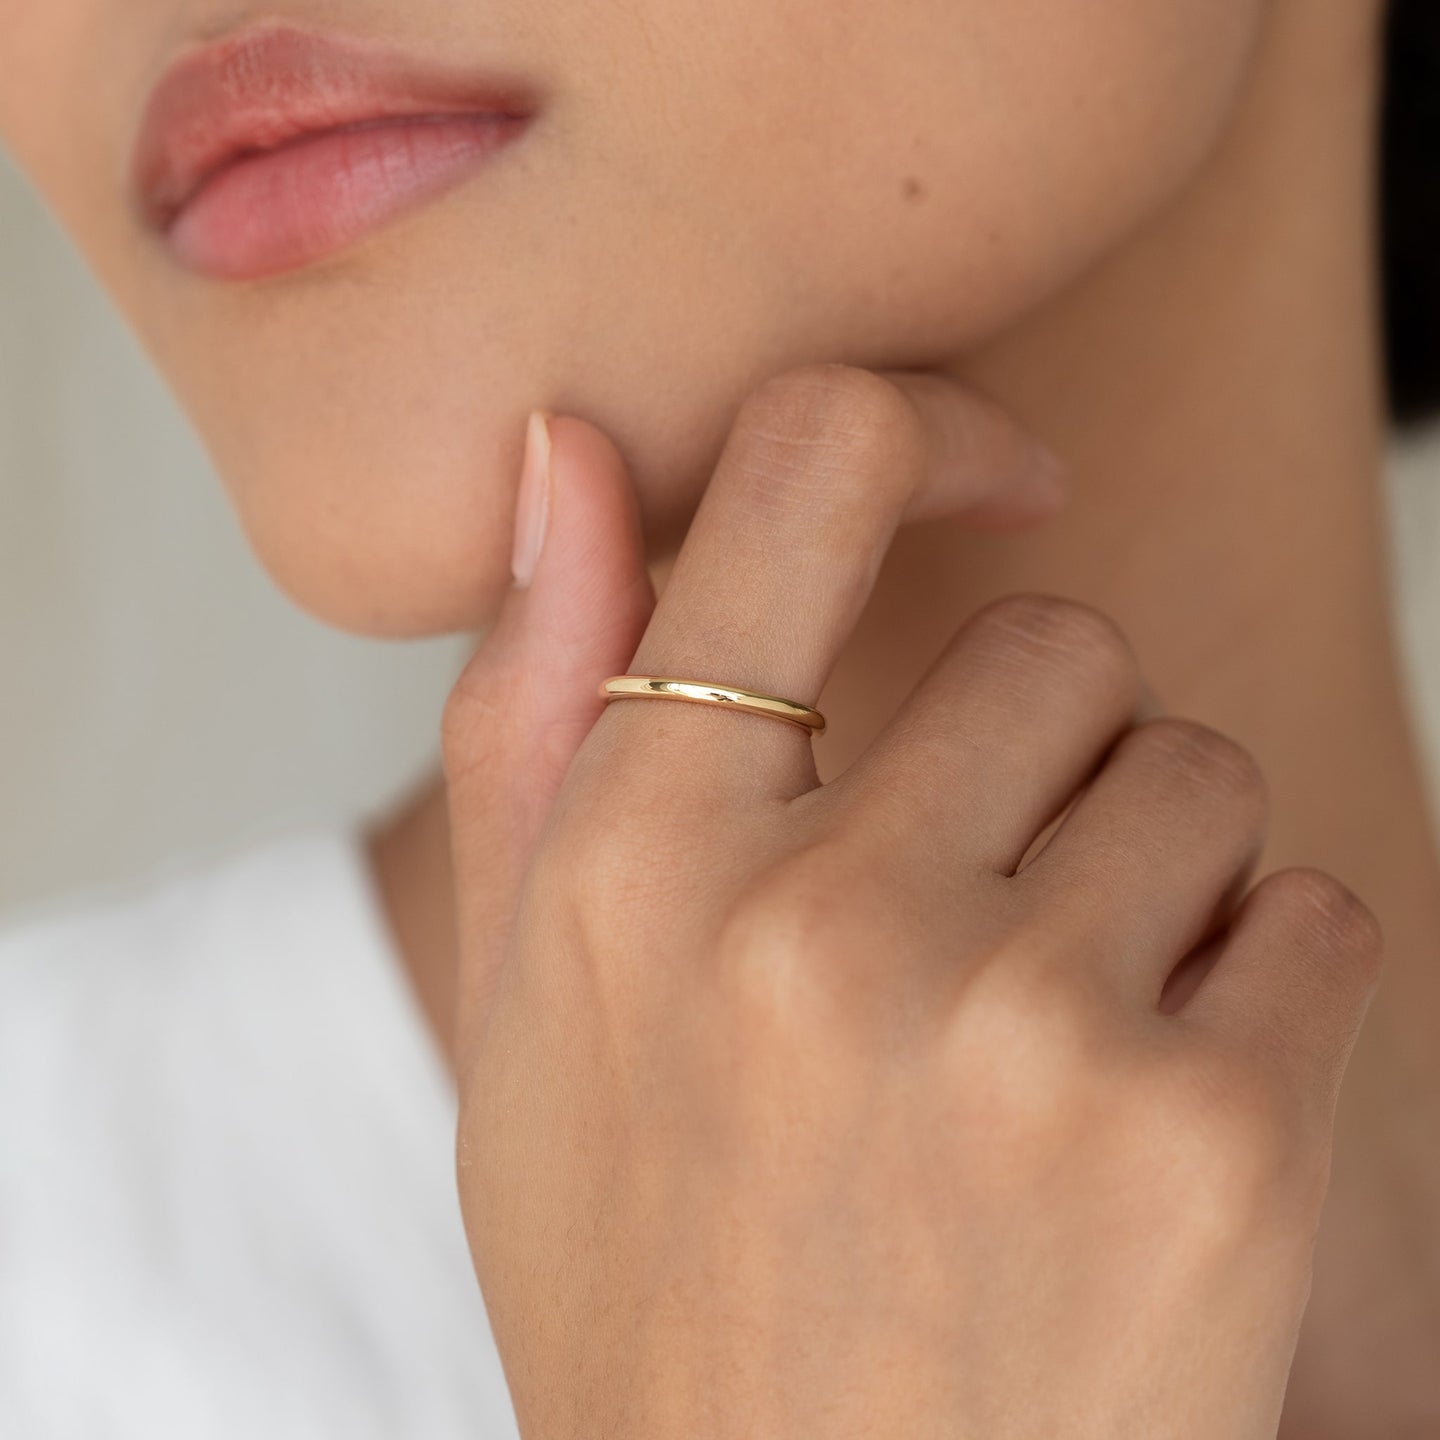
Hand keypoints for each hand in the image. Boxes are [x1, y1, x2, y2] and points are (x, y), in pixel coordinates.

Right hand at [441, 365, 1381, 1438]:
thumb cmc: (653, 1269)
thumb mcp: (524, 1004)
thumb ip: (533, 708)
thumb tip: (567, 454)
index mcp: (636, 859)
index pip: (805, 473)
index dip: (913, 430)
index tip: (987, 470)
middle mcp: (820, 922)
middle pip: (1057, 643)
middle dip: (1033, 758)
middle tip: (961, 925)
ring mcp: (1023, 1031)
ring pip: (1195, 773)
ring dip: (1144, 876)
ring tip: (1040, 1044)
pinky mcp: (1214, 1143)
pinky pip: (1312, 917)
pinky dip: (1255, 995)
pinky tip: (1140, 1129)